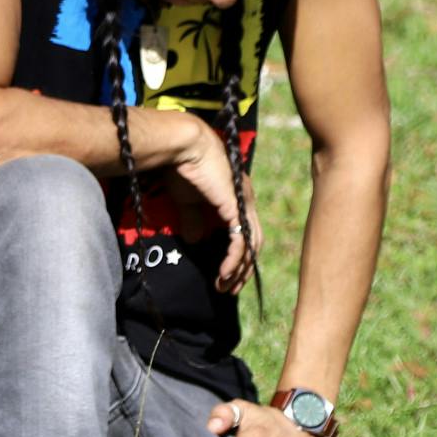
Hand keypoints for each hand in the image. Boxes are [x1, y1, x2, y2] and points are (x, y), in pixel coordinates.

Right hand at [161, 117, 261, 292]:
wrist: (184, 148)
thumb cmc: (183, 168)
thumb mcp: (187, 201)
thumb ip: (194, 220)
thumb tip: (196, 240)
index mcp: (236, 197)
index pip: (245, 232)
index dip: (237, 255)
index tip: (223, 274)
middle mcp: (246, 201)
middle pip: (254, 243)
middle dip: (242, 269)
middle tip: (228, 288)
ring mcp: (244, 205)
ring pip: (251, 246)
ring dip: (239, 270)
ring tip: (225, 286)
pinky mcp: (236, 209)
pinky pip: (241, 243)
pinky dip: (233, 261)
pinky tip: (223, 274)